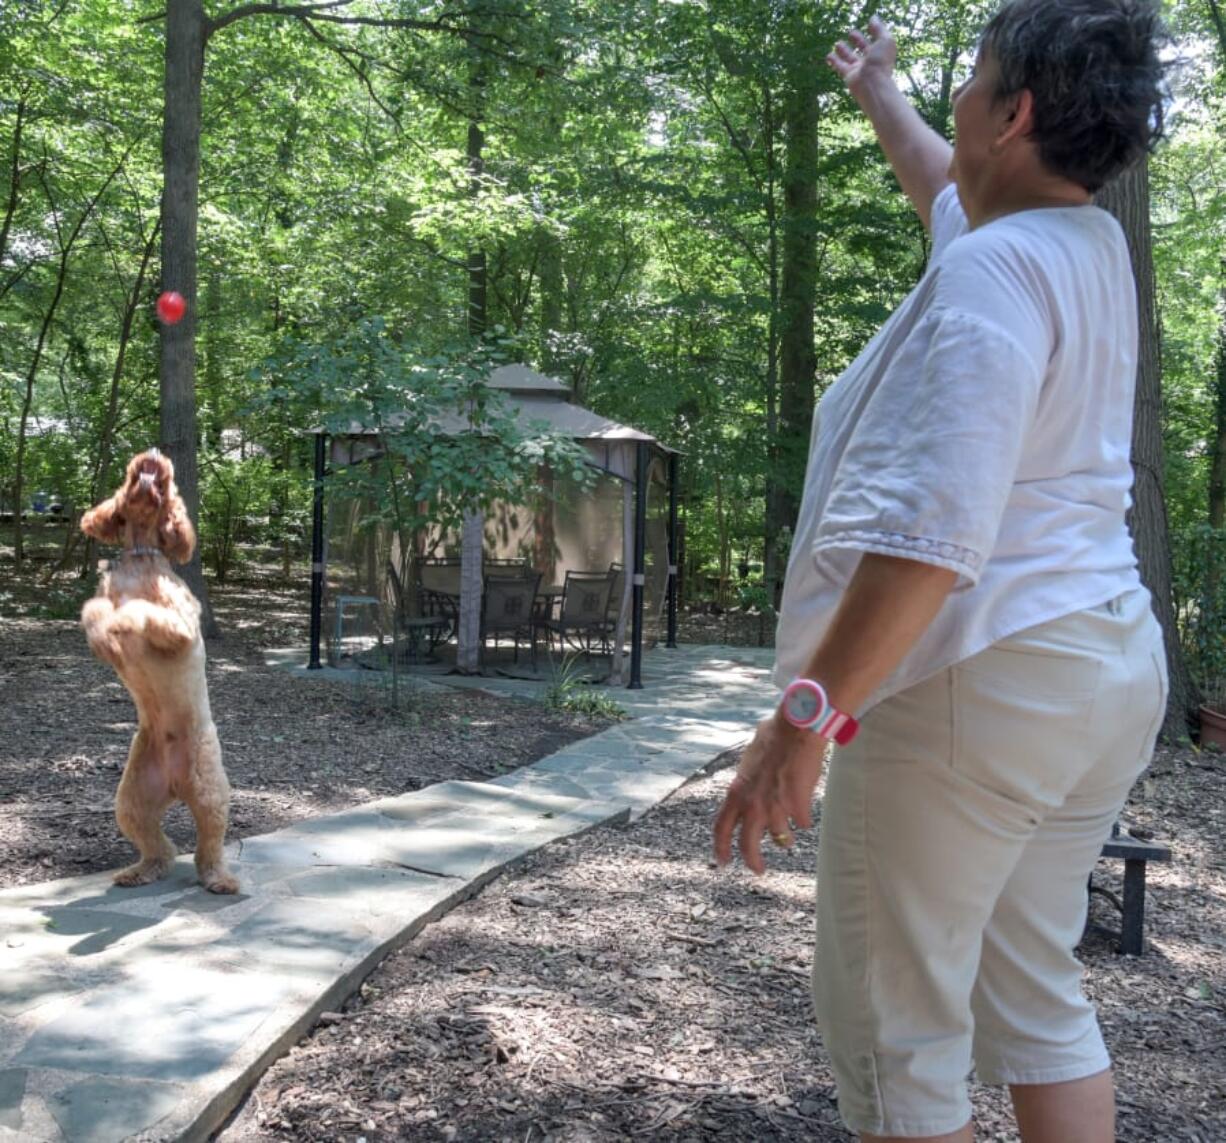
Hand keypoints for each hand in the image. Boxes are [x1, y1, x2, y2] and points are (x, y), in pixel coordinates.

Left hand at [712, 715, 826, 874]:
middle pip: (748, 845)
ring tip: (790, 833)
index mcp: (736, 792)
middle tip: (758, 869)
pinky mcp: (799, 808)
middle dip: (753, 862)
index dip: (720, 848)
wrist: (797, 730)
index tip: (723, 862)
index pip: (721, 828)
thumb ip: (747, 778)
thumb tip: (748, 781)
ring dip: (786, 837)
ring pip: (781, 837)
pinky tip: (807, 811)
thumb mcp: (749, 760)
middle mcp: (753, 805)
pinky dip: (805, 819)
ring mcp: (776, 808)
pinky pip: (803, 822)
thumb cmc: (773, 736)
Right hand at [826, 16, 896, 94]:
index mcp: (881, 53)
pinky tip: (829, 56)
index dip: (873, 32)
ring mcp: (859, 69)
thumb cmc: (880, 62)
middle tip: (851, 33)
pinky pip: (840, 67)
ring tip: (837, 43)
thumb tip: (872, 19)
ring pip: (850, 58)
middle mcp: (870, 61)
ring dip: (844, 51)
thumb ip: (879, 29)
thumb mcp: (885, 40)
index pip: (876, 41)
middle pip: (863, 49)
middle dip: (858, 41)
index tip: (868, 25)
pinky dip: (834, 61)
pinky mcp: (848, 76)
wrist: (872, 84)